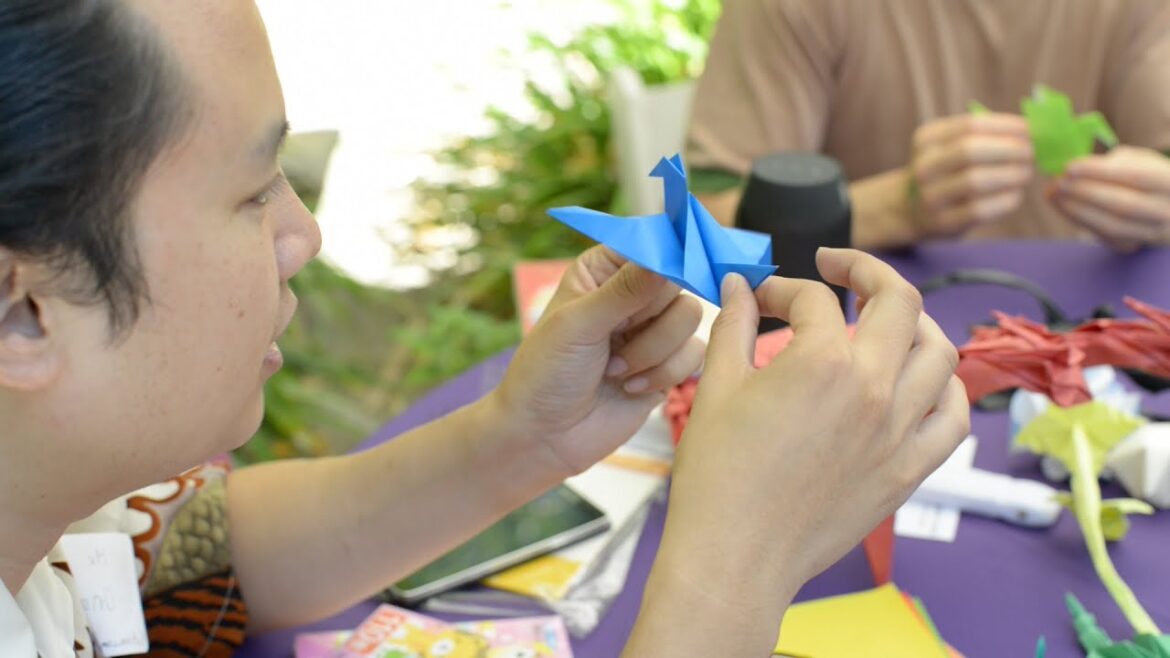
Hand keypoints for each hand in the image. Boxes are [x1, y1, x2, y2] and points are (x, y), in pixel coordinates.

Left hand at [492, 246, 703, 474]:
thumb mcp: (579, 324)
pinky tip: (629, 387)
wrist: (546, 436)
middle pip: (679, 278)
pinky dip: (665, 373)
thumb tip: (667, 258)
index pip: (651, 241)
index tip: (666, 277)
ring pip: (691, 316)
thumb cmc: (546, 373)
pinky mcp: (669, 364)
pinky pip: (695, 353)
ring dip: (653, 350)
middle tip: (616, 338)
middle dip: (650, 317)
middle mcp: (633, 293)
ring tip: (614, 369)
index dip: (667, 255)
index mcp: (604, 269)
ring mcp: (653, 329)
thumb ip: (625, 290)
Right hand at [659, 249, 968, 601]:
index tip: (760, 298)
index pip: (814, 299)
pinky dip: (945, 388)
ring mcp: (899, 431)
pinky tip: (919, 381)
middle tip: (838, 268)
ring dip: (914, 322)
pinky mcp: (909, 470)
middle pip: (898, 301)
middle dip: (865, 271)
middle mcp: (874, 389)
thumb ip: (732, 326)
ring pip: (939, 352)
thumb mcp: (715, 389)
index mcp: (821, 363)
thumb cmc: (717, 477)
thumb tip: (737, 286)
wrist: (736, 557)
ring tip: (885, 319)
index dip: (782, 289)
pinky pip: (954, 416)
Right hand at [910, 113, 1033, 236]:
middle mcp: (924, 167)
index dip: (1006, 125)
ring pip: (976, 180)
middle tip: (1032, 152)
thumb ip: (984, 135)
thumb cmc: (946, 172)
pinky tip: (1015, 194)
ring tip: (1026, 173)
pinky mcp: (943, 222)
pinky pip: (981, 209)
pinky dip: (1005, 200)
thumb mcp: (950, 147)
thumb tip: (1033, 130)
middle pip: (970, 150)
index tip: (1030, 129)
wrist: (912, 211)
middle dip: (1009, 149)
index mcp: (926, 140)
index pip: (970, 125)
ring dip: (1011, 175)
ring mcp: (930, 196)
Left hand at [1050, 146, 1169, 251]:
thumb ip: (1113, 162)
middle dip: (1085, 193)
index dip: (1100, 172)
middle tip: (1057, 182)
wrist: (1164, 207)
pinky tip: (1062, 206)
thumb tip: (1076, 169)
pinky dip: (1079, 221)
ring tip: (1054, 194)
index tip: (1069, 167)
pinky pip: (1102, 237)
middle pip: (1122, 205)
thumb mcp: (1138, 160)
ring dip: (1077, 210)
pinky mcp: (1131, 246)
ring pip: (1111, 226)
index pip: (1135, 176)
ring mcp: (1151, 233)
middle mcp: (1166, 210)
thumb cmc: (1145, 176)